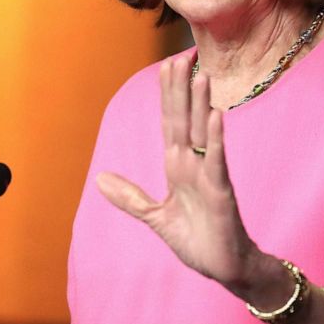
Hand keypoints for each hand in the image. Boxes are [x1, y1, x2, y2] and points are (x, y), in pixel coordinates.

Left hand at [97, 55, 258, 290]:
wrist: (225, 268)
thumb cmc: (198, 240)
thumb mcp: (155, 217)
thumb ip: (131, 197)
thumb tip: (99, 179)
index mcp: (178, 166)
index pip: (170, 122)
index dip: (167, 94)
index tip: (167, 65)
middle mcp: (193, 164)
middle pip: (185, 118)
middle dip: (182, 88)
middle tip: (182, 55)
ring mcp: (209, 175)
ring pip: (203, 132)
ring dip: (202, 104)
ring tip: (201, 75)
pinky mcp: (221, 191)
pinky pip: (217, 160)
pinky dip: (216, 138)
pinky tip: (217, 115)